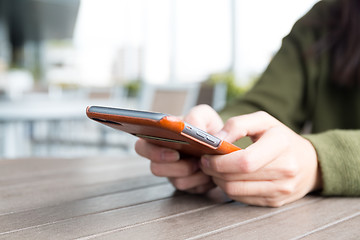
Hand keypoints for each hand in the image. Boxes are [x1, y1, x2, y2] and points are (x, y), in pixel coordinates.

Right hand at [135, 105, 222, 193]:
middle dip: (175, 167)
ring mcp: (175, 173)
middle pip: (155, 168)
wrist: (224, 146)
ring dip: (193, 173)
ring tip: (203, 163)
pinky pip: (191, 188)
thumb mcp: (204, 115)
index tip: (174, 153)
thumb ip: (195, 116)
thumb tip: (190, 127)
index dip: (152, 152)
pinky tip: (209, 172)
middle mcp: (163, 157)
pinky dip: (202, 181)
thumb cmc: (209, 128)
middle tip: (192, 162)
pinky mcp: (188, 185)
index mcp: (160, 138)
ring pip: (176, 181)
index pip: (142, 146)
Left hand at [200, 111, 321, 206]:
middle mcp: (285, 169)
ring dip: (218, 181)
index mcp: (281, 144)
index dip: (220, 161)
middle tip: (206, 162)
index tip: (207, 156)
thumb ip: (237, 124)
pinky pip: (242, 199)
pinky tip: (228, 178)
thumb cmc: (281, 138)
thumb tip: (216, 139)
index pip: (245, 161)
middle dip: (214, 171)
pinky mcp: (275, 201)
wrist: (310, 163)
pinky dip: (229, 189)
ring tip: (215, 170)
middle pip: (237, 177)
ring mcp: (281, 189)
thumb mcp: (263, 121)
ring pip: (236, 191)